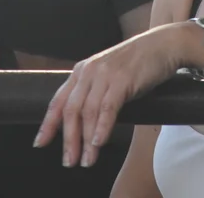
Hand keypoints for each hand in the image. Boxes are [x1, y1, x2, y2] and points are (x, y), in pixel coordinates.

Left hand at [33, 23, 189, 167]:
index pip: (58, 100)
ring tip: (87, 160)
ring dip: (86, 140)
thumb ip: (94, 92)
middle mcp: (89, 71)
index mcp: (82, 71)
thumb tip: (83, 123)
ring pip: (88, 112)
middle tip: (69, 161)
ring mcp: (105, 74)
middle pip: (71, 110)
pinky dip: (102, 127)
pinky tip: (99, 142)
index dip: (48, 124)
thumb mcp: (109, 75)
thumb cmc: (138, 63)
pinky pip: (108, 107)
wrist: (163, 44)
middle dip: (68, 139)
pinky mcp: (122, 79)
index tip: (40, 143)